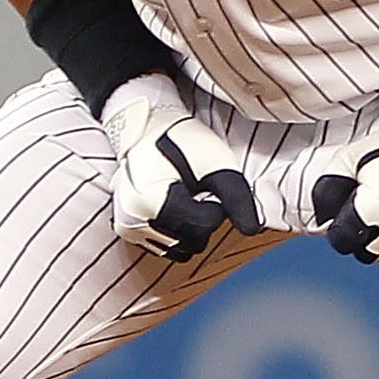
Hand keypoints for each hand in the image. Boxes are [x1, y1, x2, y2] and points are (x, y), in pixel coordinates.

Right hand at [104, 75, 259, 261]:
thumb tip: (252, 228)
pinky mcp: (127, 231)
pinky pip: (162, 247)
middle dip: (202, 220)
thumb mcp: (214, 161)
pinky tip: (172, 209)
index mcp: (151, 202)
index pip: (203, 226)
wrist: (143, 128)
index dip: (215, 208)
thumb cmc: (177, 139)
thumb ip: (236, 196)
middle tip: (197, 192)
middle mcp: (134, 220)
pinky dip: (173, 233)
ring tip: (183, 200)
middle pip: (191, 242)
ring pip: (178, 250)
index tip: (209, 188)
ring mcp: (129, 228)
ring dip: (189, 230)